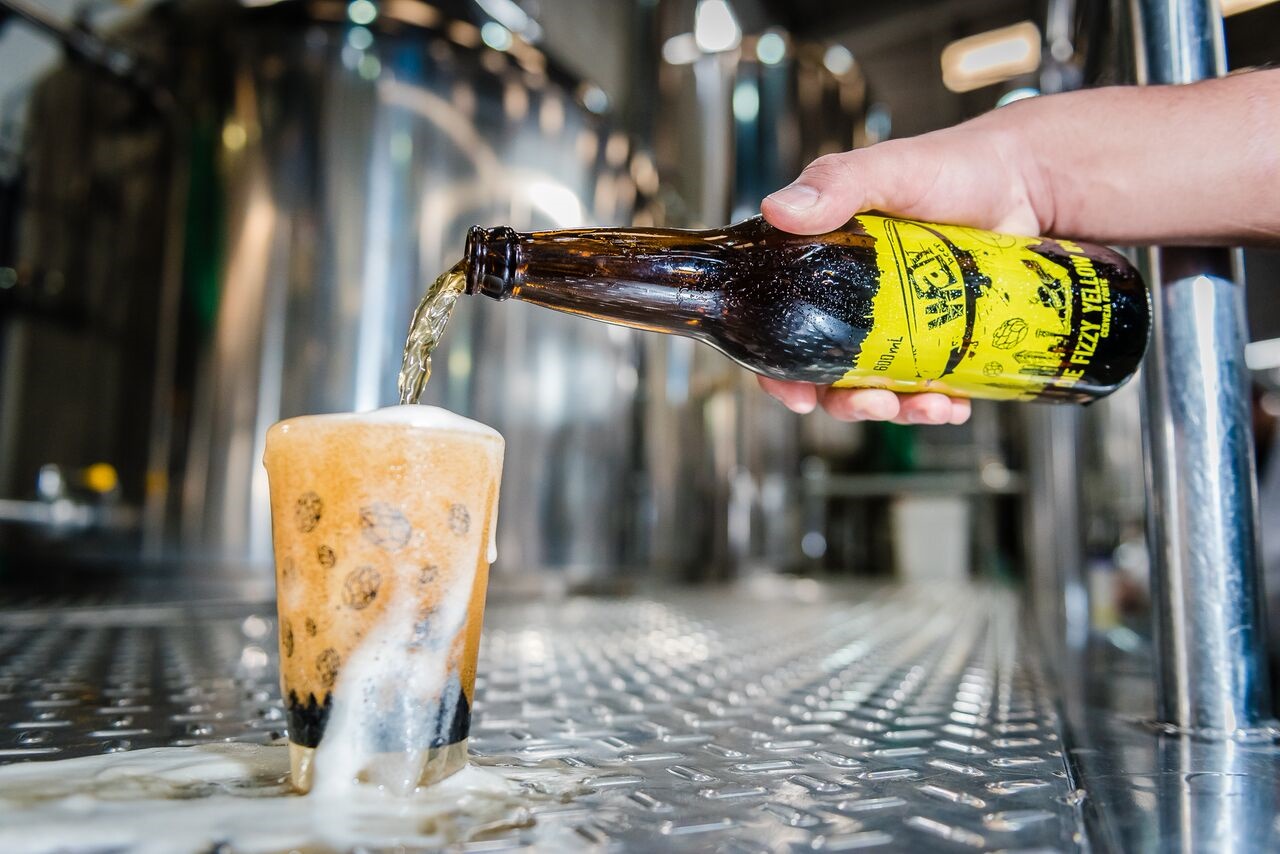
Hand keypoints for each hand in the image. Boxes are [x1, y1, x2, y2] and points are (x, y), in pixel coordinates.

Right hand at [757, 105, 1050, 424]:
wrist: (1028, 182)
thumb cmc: (954, 168)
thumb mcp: (889, 168)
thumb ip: (836, 183)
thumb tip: (780, 210)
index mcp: (825, 268)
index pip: (783, 329)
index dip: (777, 370)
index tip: (792, 393)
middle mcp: (857, 305)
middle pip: (828, 374)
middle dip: (843, 402)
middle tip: (868, 401)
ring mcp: (902, 329)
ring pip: (878, 390)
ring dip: (893, 410)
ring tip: (922, 405)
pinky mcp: (945, 344)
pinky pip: (931, 391)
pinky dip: (937, 406)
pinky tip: (952, 402)